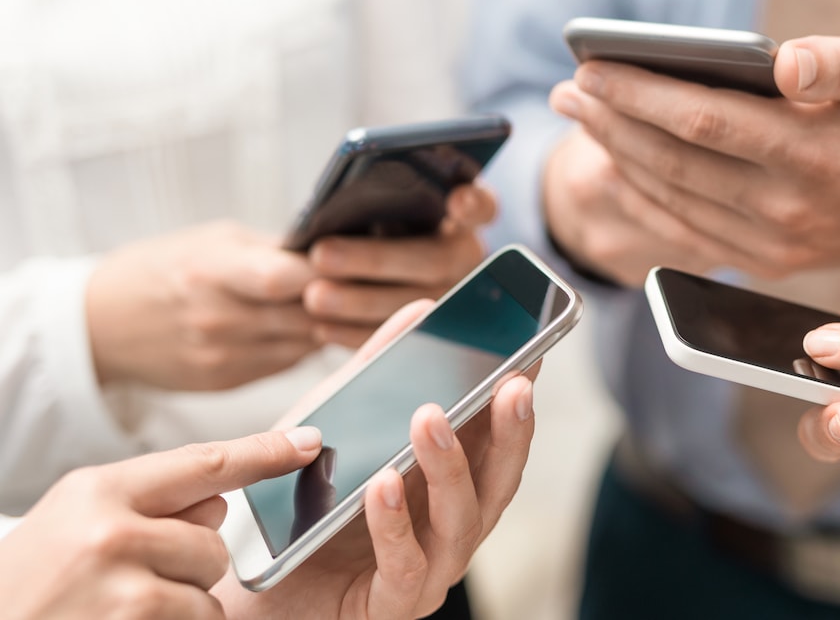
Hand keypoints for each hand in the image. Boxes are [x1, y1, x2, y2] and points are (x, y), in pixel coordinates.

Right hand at [0, 429, 321, 618]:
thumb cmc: (29, 585)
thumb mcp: (76, 522)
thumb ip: (151, 504)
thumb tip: (220, 501)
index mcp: (98, 491)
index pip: (203, 463)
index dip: (264, 452)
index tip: (310, 441)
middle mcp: (110, 532)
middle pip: (214, 542)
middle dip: (189, 566)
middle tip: (129, 582)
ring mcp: (121, 588)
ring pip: (208, 591)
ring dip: (181, 607)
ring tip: (119, 610)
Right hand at [87, 221, 318, 390]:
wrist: (102, 325)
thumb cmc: (162, 269)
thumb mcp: (212, 239)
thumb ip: (272, 249)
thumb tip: (331, 253)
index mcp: (209, 272)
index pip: (281, 278)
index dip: (322, 271)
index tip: (341, 263)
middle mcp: (217, 319)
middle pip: (304, 315)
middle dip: (337, 300)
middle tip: (355, 285)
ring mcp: (223, 356)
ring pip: (304, 344)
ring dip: (324, 325)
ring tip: (332, 304)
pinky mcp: (228, 382)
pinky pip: (287, 364)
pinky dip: (302, 345)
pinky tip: (301, 327)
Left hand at [214, 302, 538, 618]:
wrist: (247, 586)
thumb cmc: (298, 504)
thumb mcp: (333, 421)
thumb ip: (378, 370)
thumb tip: (421, 311)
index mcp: (446, 487)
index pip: (496, 442)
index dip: (516, 402)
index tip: (531, 354)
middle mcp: (448, 528)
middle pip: (497, 482)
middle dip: (510, 433)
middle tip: (512, 385)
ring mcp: (426, 570)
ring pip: (460, 523)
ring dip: (450, 468)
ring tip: (431, 418)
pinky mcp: (388, 605)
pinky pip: (404, 568)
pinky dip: (396, 525)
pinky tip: (384, 484)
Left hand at [303, 184, 495, 346]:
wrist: (378, 269)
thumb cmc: (379, 222)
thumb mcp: (386, 202)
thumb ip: (383, 198)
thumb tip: (347, 200)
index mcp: (463, 214)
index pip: (481, 205)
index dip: (473, 204)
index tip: (456, 200)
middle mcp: (466, 256)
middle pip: (434, 259)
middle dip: (375, 259)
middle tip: (321, 254)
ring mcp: (454, 297)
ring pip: (417, 302)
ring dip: (362, 301)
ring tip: (315, 296)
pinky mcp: (432, 332)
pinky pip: (400, 336)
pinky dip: (358, 333)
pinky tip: (322, 326)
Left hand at [549, 32, 839, 278]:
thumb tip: (789, 65)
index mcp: (817, 152)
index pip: (706, 121)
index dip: (642, 95)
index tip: (595, 70)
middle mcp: (789, 206)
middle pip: (675, 162)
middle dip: (612, 123)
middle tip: (568, 91)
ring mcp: (773, 243)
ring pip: (674, 198)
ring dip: (618, 157)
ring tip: (584, 118)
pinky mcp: (765, 263)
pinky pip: (687, 232)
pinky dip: (644, 199)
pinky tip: (618, 167)